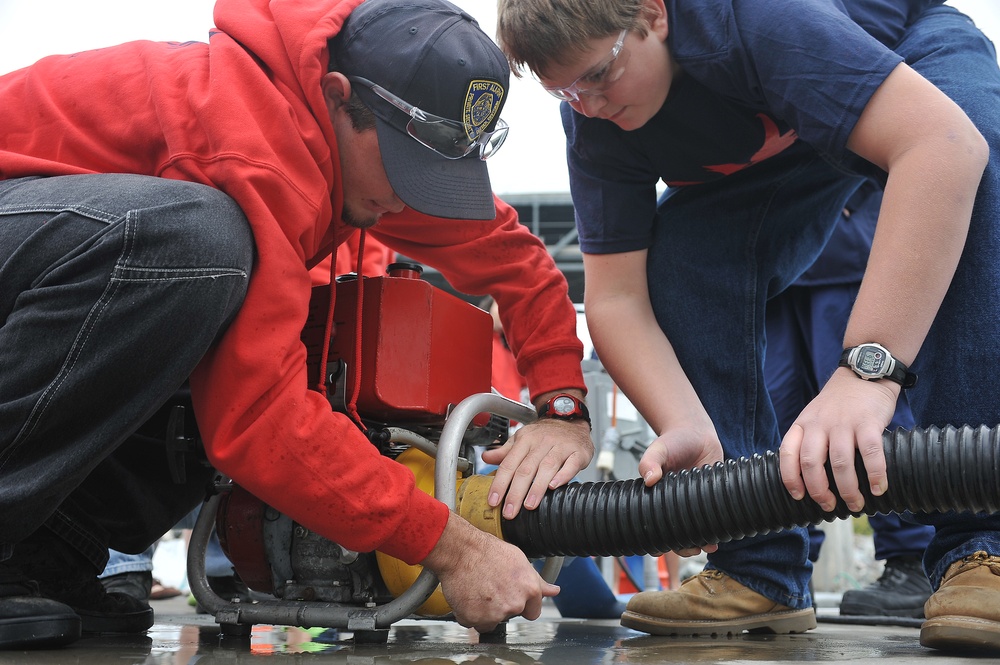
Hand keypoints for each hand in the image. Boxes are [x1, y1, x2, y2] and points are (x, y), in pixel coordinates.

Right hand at [421, 512, 558, 632]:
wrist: (460, 550)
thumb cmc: (486, 551)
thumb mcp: (519, 560)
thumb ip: (537, 580)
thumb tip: (553, 591)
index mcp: (529, 590)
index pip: (533, 613)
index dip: (522, 604)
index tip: (511, 597)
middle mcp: (514, 604)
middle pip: (510, 616)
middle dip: (501, 606)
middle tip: (490, 587)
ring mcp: (494, 614)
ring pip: (490, 622)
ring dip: (484, 612)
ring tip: (478, 589)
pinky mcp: (474, 618)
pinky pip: (471, 622)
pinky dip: (468, 613)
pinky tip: (468, 595)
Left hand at [482, 418, 593, 518]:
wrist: (571, 419)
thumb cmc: (545, 433)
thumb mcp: (523, 438)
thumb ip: (505, 452)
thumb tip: (485, 458)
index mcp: (525, 440)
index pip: (509, 464)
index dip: (500, 483)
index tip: (493, 501)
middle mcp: (542, 442)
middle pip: (526, 469)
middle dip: (516, 492)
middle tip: (509, 511)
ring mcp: (561, 446)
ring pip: (547, 467)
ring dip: (537, 488)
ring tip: (529, 505)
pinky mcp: (578, 452)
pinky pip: (570, 464)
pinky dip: (562, 476)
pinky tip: (554, 487)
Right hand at [638, 423, 723, 555]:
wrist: (696, 432)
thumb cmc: (673, 441)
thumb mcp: (659, 448)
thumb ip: (650, 461)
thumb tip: (649, 478)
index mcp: (657, 497)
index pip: (655, 524)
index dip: (659, 538)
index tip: (663, 547)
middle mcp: (674, 503)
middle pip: (676, 533)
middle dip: (684, 546)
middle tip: (692, 549)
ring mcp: (693, 502)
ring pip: (696, 530)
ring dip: (702, 541)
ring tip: (709, 546)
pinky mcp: (710, 498)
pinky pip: (712, 518)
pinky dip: (716, 529)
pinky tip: (721, 536)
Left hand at [779, 368, 898, 512]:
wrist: (863, 374)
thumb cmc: (838, 405)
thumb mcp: (814, 417)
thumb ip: (811, 441)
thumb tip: (813, 481)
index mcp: (803, 425)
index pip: (787, 453)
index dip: (790, 478)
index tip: (799, 496)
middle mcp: (819, 424)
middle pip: (812, 463)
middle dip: (820, 491)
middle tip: (829, 505)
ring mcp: (843, 423)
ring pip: (840, 464)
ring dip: (848, 489)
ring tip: (855, 504)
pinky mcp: (868, 423)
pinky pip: (871, 454)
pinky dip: (875, 475)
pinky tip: (879, 488)